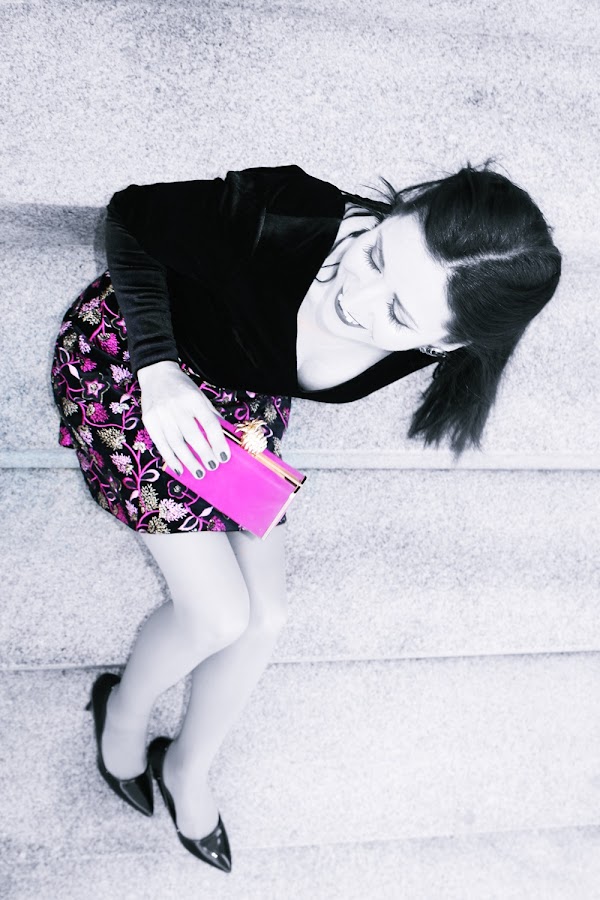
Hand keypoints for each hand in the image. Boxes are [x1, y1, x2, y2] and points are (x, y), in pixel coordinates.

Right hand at [137, 360, 230, 477]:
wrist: (156, 374)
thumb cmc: (183, 388)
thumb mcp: (200, 396)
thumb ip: (210, 415)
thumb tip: (224, 438)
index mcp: (194, 398)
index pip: (209, 423)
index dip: (218, 442)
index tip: (224, 457)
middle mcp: (177, 406)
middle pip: (193, 436)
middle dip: (204, 454)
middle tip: (213, 466)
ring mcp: (161, 413)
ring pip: (176, 443)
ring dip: (189, 461)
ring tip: (200, 473)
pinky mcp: (149, 420)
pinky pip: (161, 444)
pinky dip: (171, 459)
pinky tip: (180, 469)